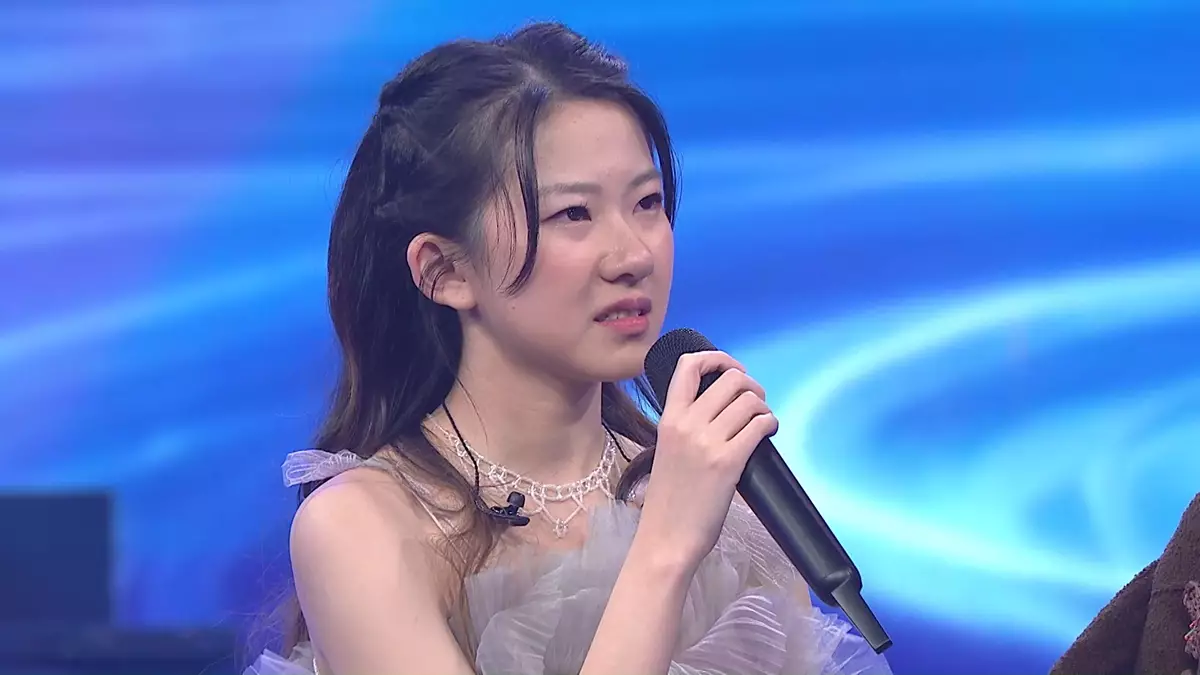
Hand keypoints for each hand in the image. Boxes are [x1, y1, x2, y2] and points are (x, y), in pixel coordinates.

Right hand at [634, 350, 777, 573]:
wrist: (667, 538)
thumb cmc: (669, 501)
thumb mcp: (667, 451)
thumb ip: (686, 426)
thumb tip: (719, 409)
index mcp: (668, 418)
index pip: (688, 366)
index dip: (716, 358)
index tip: (730, 369)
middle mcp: (686, 424)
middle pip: (730, 379)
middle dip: (750, 384)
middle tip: (755, 401)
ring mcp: (707, 442)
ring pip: (749, 400)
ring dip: (763, 406)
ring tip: (762, 420)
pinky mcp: (728, 462)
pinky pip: (759, 425)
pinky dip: (770, 423)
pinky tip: (769, 432)